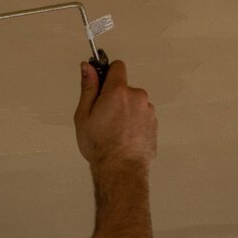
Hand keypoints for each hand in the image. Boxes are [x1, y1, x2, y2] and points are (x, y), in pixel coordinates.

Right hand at [74, 60, 155, 174]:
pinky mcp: (154, 125)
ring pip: (135, 104)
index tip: (102, 84)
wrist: (121, 171)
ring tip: (115, 132)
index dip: (108, 74)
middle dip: (116, 98)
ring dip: (127, 112)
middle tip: (104, 117)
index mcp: (118, 91)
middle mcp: (137, 97)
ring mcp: (148, 111)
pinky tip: (125, 138)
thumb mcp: (84, 115)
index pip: (117, 66)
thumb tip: (87, 67)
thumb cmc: (101, 146)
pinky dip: (134, 124)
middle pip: (126, 89)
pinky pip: (142, 118)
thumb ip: (88, 88)